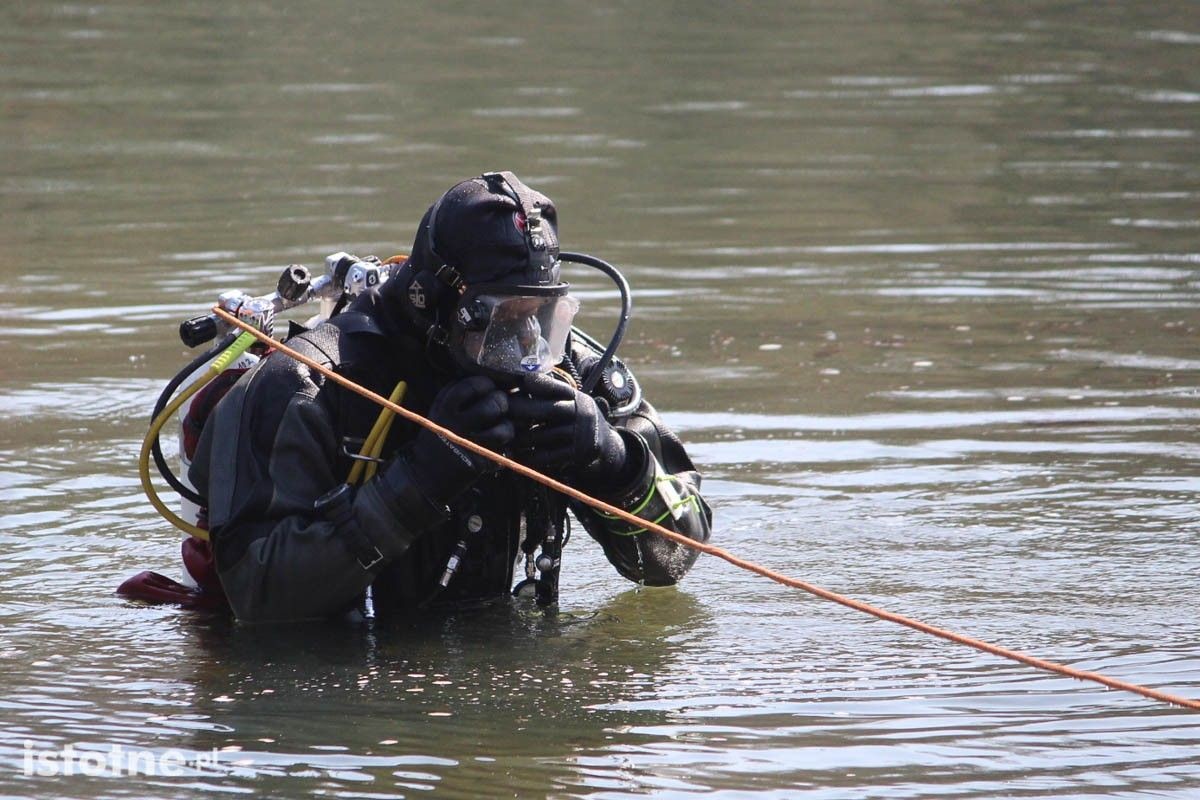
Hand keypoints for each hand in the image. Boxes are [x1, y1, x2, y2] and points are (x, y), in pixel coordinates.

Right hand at [404, 376, 513, 502]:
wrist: (424, 476)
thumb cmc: (436, 440)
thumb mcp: (438, 412)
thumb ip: (456, 396)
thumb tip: (489, 382)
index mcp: (444, 409)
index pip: (471, 386)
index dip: (486, 384)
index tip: (490, 387)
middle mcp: (456, 425)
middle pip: (493, 405)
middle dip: (501, 403)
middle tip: (500, 406)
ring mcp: (469, 445)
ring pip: (504, 429)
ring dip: (507, 429)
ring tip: (501, 430)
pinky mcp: (479, 464)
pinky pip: (505, 452)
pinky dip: (505, 451)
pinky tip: (497, 449)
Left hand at [509, 373, 628, 487]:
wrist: (606, 447)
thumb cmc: (577, 420)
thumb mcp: (571, 402)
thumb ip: (551, 392)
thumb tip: (522, 379)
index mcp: (576, 397)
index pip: (555, 387)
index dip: (537, 384)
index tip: (520, 382)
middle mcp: (580, 413)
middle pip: (544, 410)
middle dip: (518, 409)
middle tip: (498, 410)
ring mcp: (579, 435)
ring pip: (540, 435)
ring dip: (518, 437)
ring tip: (501, 434)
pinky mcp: (576, 455)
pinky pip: (546, 456)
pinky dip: (529, 456)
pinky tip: (516, 454)